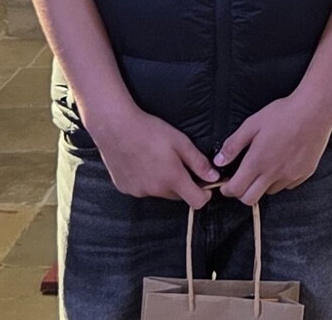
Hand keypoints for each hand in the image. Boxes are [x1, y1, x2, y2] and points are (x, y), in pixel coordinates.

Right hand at [85, 104, 217, 208]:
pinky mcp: (125, 188)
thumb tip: (214, 177)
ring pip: (159, 192)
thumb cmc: (151, 131)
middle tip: (179, 163)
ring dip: (163, 182)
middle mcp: (155, 190)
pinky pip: (143, 189)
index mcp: (172, 179)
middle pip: (178, 196)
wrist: (116, 128)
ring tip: (157, 159)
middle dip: (183, 184)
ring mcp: (138, 191)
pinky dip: (146, 180)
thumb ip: (199, 163)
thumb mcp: (181, 142)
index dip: (205, 194)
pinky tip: (142, 163)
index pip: (197, 202)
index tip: (205, 183)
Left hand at [214, 93, 331, 205]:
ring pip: (270, 192)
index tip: (226, 184)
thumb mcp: (252, 124)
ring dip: (263, 185)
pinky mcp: (304, 173)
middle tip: (242, 180)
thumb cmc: (284, 114)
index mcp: (258, 162)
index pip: (236, 190)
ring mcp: (290, 175)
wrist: (315, 110)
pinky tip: (283, 163)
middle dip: (241, 193)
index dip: (226, 190)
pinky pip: (288, 184)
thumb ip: (233, 144)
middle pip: (250, 199)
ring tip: (266, 167)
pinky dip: (281, 179)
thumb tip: (219, 161)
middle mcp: (273, 173)